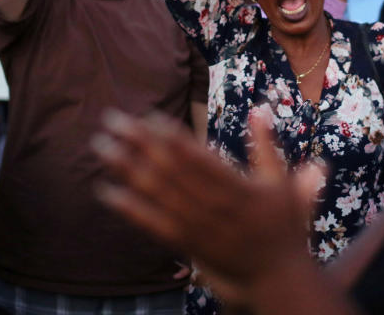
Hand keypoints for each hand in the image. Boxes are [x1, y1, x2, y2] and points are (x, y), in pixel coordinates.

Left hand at [91, 110, 324, 304]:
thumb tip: (260, 107)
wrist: (276, 277)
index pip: (199, 158)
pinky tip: (105, 192)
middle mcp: (216, 208)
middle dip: (139, 143)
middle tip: (113, 120)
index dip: (172, 137)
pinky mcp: (187, 245)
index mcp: (239, 188)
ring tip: (101, 147)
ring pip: (157, 195)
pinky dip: (129, 209)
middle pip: (170, 171)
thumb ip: (266, 144)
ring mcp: (199, 228)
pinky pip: (153, 225)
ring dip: (127, 169)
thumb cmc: (281, 224)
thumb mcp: (282, 182)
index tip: (148, 116)